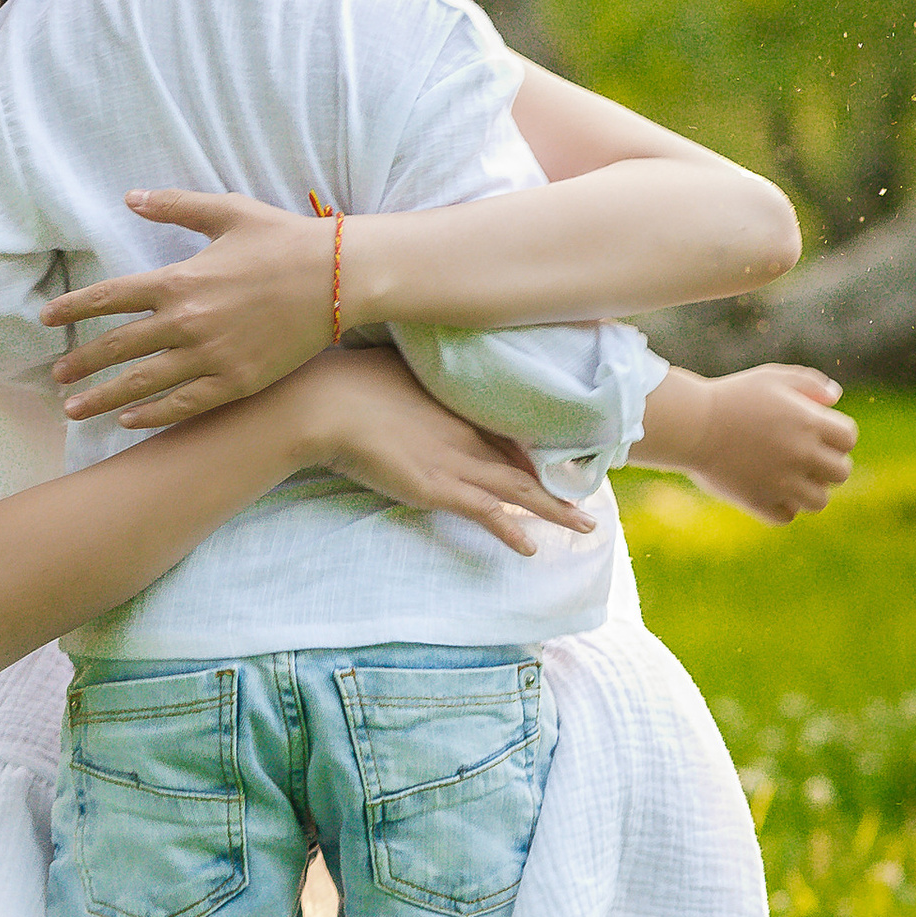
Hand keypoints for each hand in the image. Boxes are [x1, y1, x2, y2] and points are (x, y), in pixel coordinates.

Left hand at [45, 189, 336, 424]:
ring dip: (103, 398)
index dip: (73, 309)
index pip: (108, 296)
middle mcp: (187, 321)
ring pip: (142, 383)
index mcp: (179, 279)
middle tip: (56, 377)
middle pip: (117, 346)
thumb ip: (174, 204)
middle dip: (80, 364)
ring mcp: (211, 356)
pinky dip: (152, 415)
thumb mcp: (226, 211)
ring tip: (75, 409)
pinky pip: (183, 405)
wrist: (339, 277)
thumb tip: (130, 196)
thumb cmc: (283, 239)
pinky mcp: (237, 382)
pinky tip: (130, 421)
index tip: (47, 320)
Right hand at [287, 350, 598, 557]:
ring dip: (554, 510)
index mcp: (454, 401)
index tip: (554, 455)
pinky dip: (511, 532)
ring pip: (519, 490)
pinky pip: (487, 515)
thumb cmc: (346, 380)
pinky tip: (530, 549)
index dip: (532, 445)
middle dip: (558, 478)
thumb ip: (406, 374)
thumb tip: (404, 372)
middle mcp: (464, 431)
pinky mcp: (438, 489)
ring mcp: (454, 461)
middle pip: (523, 459)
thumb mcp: (387, 368)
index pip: (506, 426)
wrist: (325, 404)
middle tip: (590, 490)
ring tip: (585, 524)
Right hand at [672, 363, 856, 525]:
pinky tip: (770, 490)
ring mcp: (781, 482)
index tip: (818, 431)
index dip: (837, 434)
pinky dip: (783, 507)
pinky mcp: (759, 501)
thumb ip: (809, 383)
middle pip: (841, 472)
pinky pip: (787, 516)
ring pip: (819, 501)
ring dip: (810, 489)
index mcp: (809, 423)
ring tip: (790, 477)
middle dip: (828, 464)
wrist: (691, 424)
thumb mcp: (771, 378)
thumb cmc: (731, 396)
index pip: (848, 438)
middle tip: (806, 456)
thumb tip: (835, 398)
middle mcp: (802, 455)